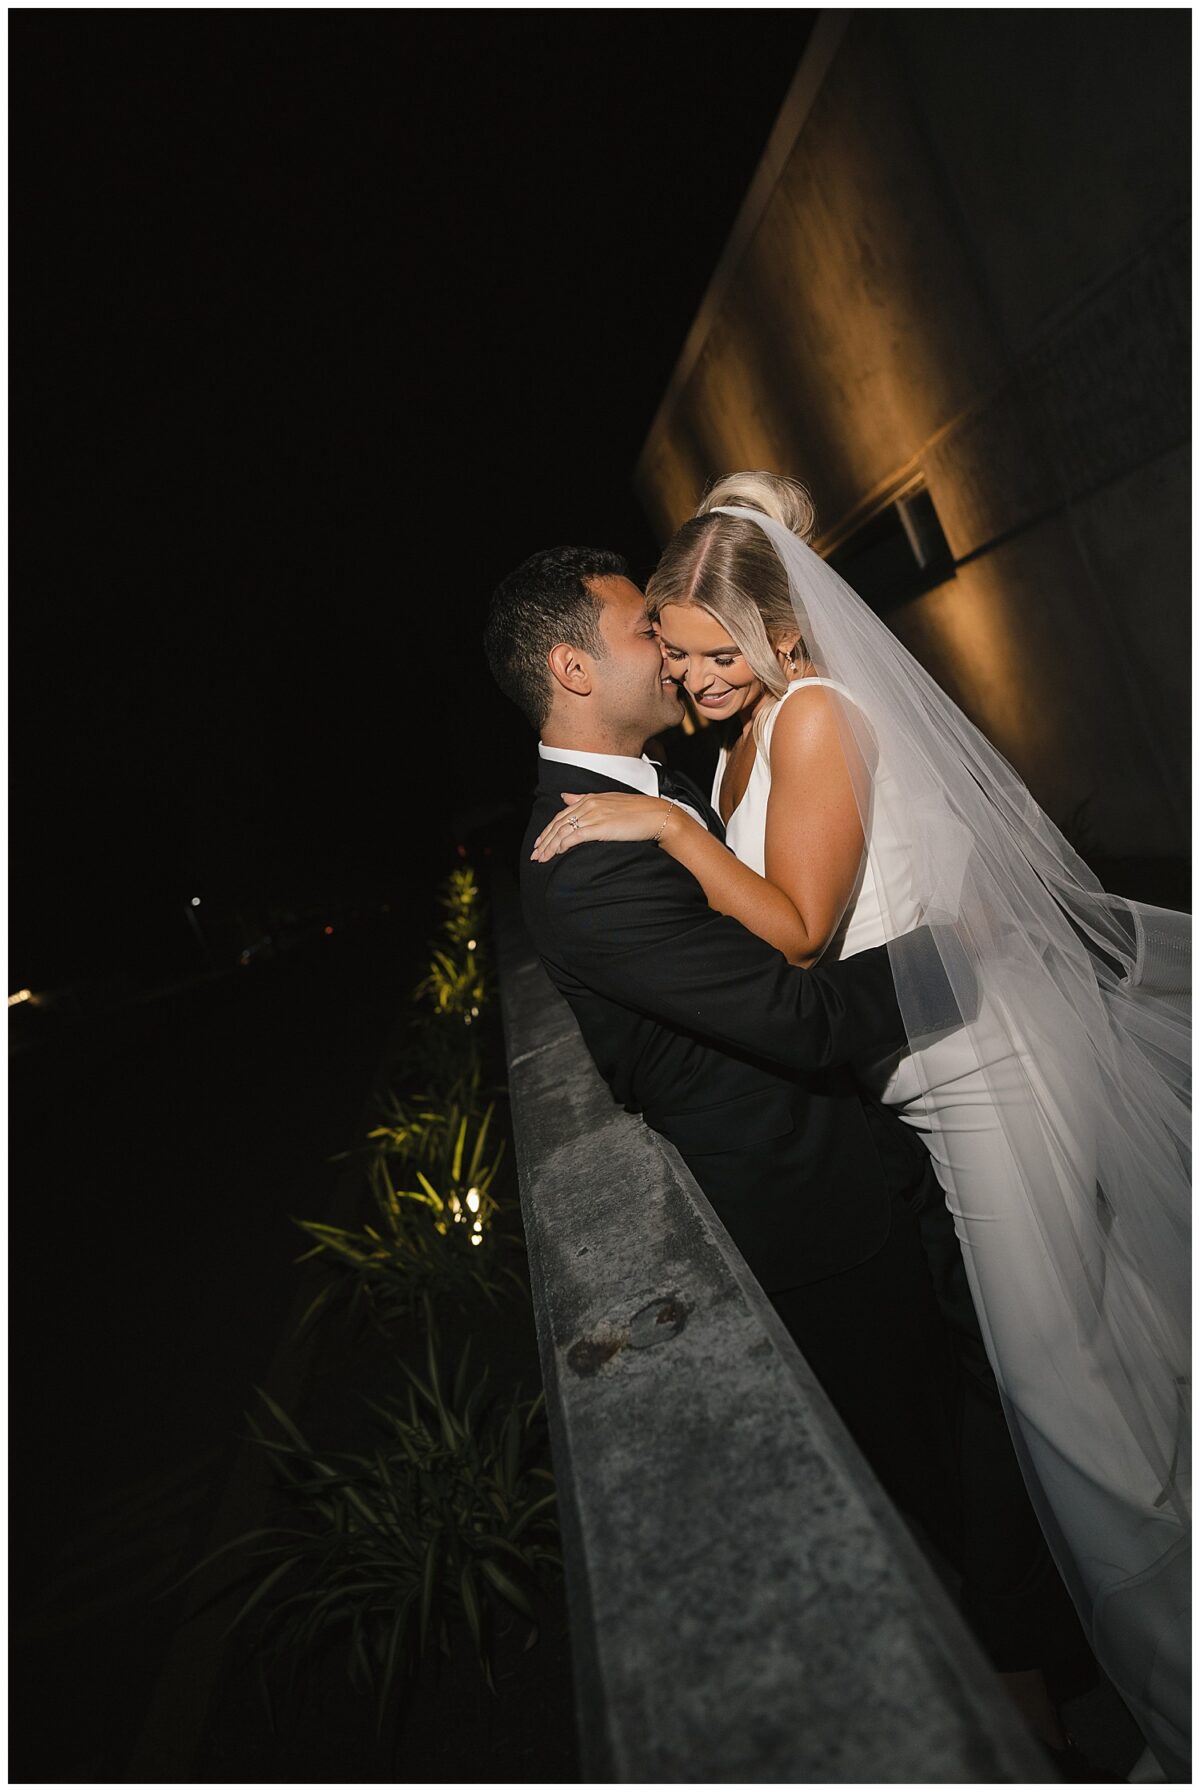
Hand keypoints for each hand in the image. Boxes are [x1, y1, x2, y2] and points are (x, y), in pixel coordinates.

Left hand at [530, 791, 678, 860]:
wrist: (657, 815)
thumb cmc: (637, 811)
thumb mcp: (608, 801)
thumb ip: (584, 799)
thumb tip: (565, 797)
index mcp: (590, 798)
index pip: (561, 815)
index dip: (548, 830)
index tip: (540, 842)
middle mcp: (588, 805)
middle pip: (558, 824)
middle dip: (544, 840)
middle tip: (535, 854)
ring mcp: (593, 815)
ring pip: (563, 832)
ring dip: (549, 847)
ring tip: (541, 859)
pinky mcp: (599, 827)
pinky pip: (574, 837)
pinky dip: (562, 845)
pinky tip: (556, 854)